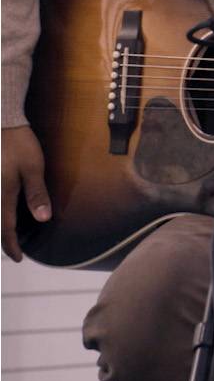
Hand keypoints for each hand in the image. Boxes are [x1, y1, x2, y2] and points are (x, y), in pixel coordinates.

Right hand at [3, 125, 50, 261]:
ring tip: (7, 235)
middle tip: (13, 249)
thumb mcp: (33, 168)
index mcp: (2, 194)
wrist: (1, 123)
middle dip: (2, 239)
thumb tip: (43, 218)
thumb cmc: (18, 144)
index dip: (11, 245)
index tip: (18, 257)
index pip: (5, 228)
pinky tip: (4, 211)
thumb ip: (37, 194)